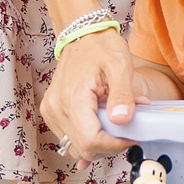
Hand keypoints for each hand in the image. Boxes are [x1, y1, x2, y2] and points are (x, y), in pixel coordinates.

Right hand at [41, 26, 138, 160]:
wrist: (83, 36)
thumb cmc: (102, 48)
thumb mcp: (120, 66)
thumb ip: (123, 94)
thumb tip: (122, 120)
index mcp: (72, 98)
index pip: (91, 140)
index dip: (114, 145)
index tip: (132, 137)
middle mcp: (56, 108)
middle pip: (83, 147)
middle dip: (109, 145)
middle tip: (128, 132)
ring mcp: (52, 111)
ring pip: (76, 146)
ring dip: (98, 143)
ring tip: (114, 125)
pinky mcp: (52, 112)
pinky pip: (69, 137)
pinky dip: (87, 138)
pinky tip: (102, 130)